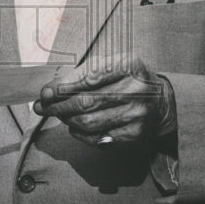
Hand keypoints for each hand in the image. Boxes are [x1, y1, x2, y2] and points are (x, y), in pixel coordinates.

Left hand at [34, 55, 175, 147]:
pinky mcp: (134, 134)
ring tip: (59, 114)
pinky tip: (74, 126)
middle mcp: (136, 90)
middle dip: (58, 106)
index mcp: (129, 65)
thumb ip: (81, 74)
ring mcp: (136, 114)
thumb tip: (49, 92)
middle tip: (43, 107)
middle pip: (86, 102)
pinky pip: (97, 138)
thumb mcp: (111, 65)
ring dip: (66, 120)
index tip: (45, 93)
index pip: (89, 77)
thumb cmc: (127, 79)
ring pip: (89, 122)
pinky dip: (79, 134)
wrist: (161, 102)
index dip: (63, 87)